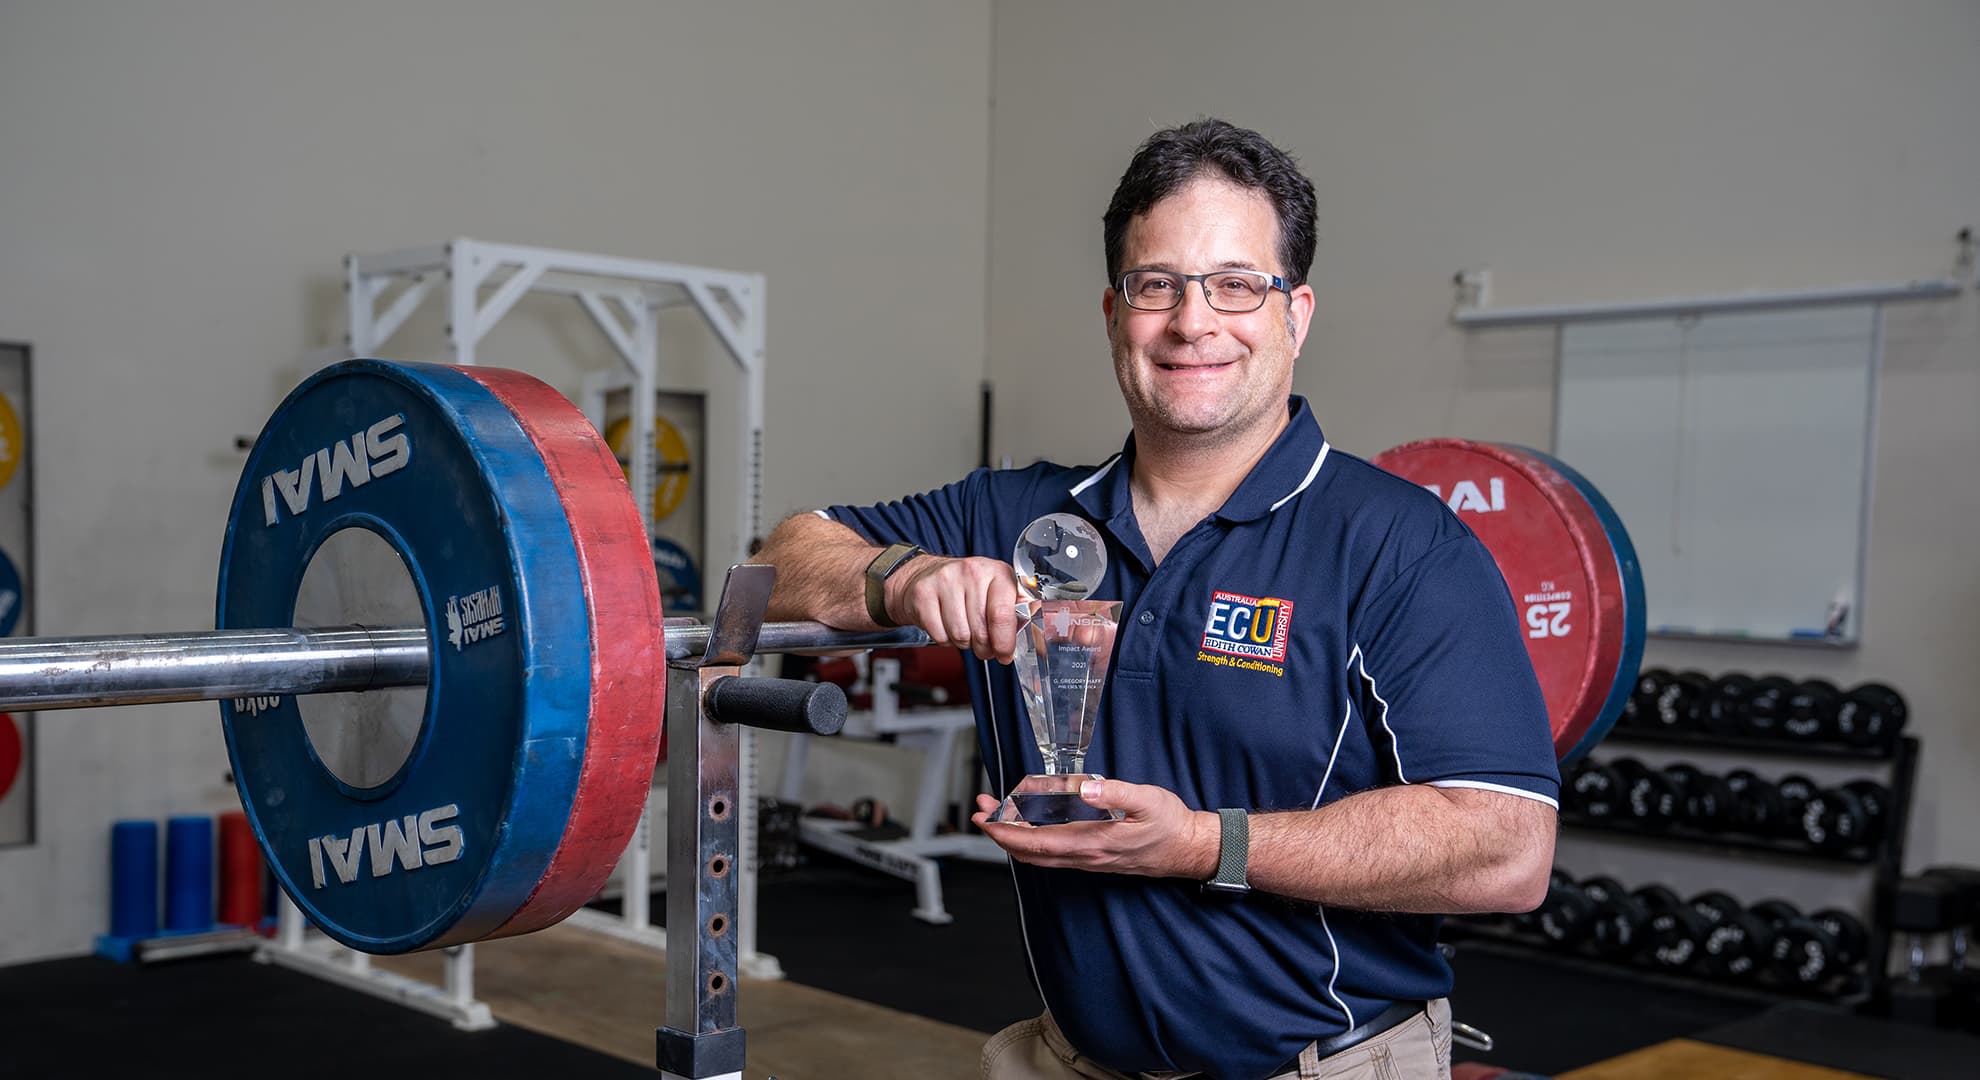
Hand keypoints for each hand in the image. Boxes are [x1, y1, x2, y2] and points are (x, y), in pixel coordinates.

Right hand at [885, 554, 1019, 662]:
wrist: (926, 575)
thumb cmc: (967, 588)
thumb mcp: (997, 591)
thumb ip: (1018, 612)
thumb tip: (1038, 639)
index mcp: (997, 572)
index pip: (1002, 615)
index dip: (1004, 642)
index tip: (1005, 654)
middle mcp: (972, 572)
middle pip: (981, 630)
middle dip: (984, 647)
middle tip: (983, 645)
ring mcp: (945, 580)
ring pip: (960, 635)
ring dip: (963, 642)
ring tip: (964, 630)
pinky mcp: (923, 593)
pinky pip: (939, 635)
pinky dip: (944, 639)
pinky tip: (946, 625)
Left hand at [970, 780, 1218, 879]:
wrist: (1189, 849)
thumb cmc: (1170, 824)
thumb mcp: (1147, 800)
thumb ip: (1115, 792)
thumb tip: (1085, 788)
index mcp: (1092, 841)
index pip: (1036, 841)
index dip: (1006, 830)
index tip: (985, 815)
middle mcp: (1085, 856)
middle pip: (1029, 852)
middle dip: (999, 832)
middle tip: (979, 810)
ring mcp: (1088, 859)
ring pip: (1039, 856)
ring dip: (1012, 837)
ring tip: (995, 815)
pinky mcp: (1093, 857)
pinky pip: (1053, 855)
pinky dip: (1032, 842)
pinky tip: (1029, 827)